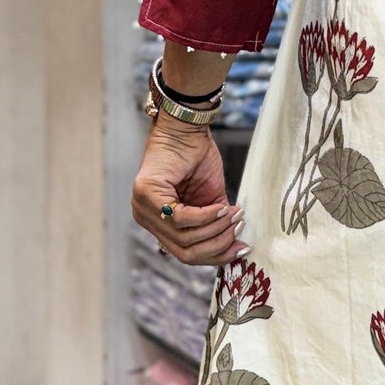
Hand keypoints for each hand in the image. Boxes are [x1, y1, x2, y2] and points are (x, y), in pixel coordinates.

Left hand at [130, 120, 242, 265]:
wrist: (186, 130)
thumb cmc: (197, 160)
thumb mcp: (210, 202)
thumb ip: (215, 226)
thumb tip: (236, 249)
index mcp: (160, 224)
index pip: (186, 254)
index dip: (216, 255)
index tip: (242, 248)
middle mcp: (146, 219)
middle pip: (184, 253)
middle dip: (217, 245)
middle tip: (238, 229)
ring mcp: (142, 208)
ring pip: (184, 237)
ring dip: (215, 228)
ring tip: (233, 215)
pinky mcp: (146, 194)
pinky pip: (179, 218)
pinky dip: (205, 216)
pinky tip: (221, 206)